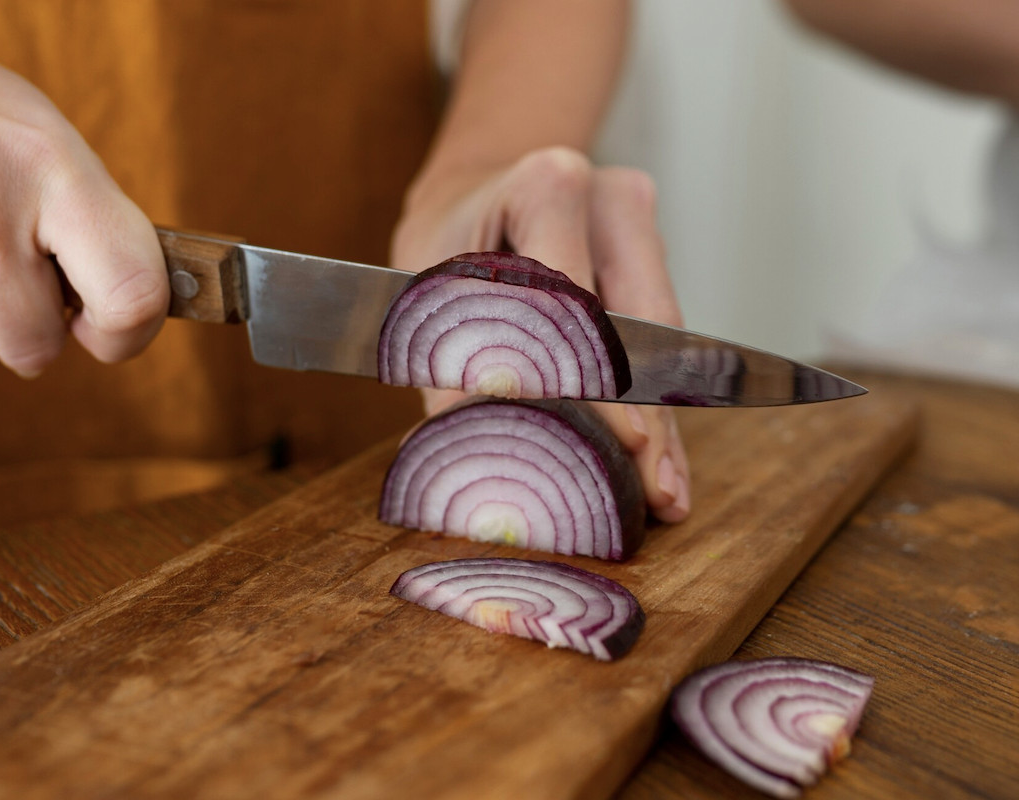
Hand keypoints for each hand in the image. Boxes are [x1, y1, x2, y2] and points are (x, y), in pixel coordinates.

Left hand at [391, 146, 690, 522]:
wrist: (470, 195)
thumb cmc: (443, 245)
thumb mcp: (430, 303)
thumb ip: (453, 382)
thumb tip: (466, 450)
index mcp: (545, 185)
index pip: (576, 304)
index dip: (597, 381)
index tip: (620, 445)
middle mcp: (607, 196)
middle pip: (636, 325)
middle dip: (645, 418)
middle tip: (656, 492)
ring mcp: (639, 223)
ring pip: (660, 339)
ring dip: (661, 422)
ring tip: (666, 492)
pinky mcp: (653, 253)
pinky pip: (660, 338)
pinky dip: (656, 403)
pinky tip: (662, 459)